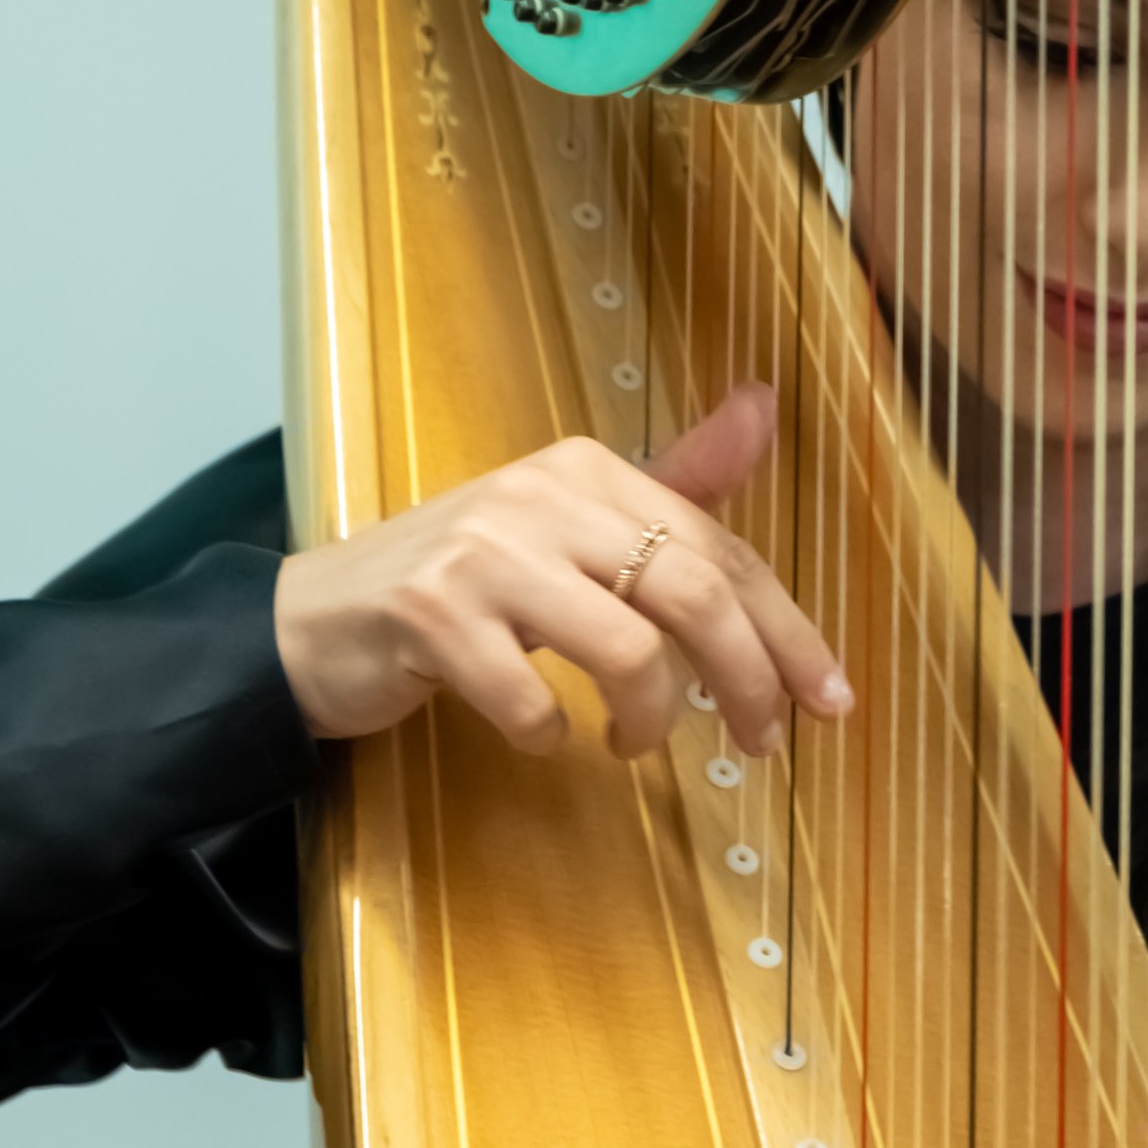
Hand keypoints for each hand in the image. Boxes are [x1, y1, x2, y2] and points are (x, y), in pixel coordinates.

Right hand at [271, 383, 850, 763]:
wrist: (319, 620)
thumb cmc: (466, 583)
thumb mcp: (573, 524)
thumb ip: (672, 482)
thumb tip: (764, 404)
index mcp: (589, 470)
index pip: (721, 549)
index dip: (787, 630)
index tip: (828, 700)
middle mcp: (542, 496)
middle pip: (693, 592)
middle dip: (748, 679)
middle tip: (762, 744)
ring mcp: (483, 554)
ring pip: (627, 649)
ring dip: (652, 719)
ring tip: (636, 743)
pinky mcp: (430, 616)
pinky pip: (530, 698)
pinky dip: (550, 733)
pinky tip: (543, 733)